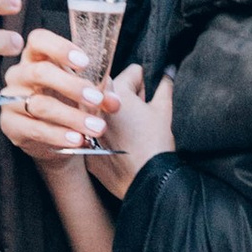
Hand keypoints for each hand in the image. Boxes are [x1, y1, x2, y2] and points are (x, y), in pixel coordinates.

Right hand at [0, 30, 107, 167]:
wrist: (56, 139)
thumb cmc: (70, 103)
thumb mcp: (87, 92)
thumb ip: (102, 92)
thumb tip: (113, 101)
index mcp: (37, 57)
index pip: (39, 40)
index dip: (60, 48)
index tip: (85, 63)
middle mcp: (20, 74)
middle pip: (40, 72)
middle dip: (72, 86)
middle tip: (96, 100)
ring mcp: (11, 100)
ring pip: (40, 104)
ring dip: (72, 117)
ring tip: (96, 127)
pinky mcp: (10, 125)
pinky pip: (35, 129)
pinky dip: (59, 135)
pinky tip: (77, 139)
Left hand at [85, 63, 174, 200]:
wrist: (147, 181)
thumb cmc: (156, 143)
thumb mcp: (165, 109)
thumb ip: (166, 84)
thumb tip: (168, 71)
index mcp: (115, 90)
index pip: (133, 72)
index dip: (146, 84)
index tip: (149, 100)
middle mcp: (94, 104)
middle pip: (112, 89)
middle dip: (126, 98)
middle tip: (139, 116)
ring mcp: (86, 126)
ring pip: (99, 110)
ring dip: (111, 115)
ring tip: (128, 131)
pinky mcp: (84, 147)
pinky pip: (93, 132)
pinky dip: (103, 135)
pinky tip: (119, 147)